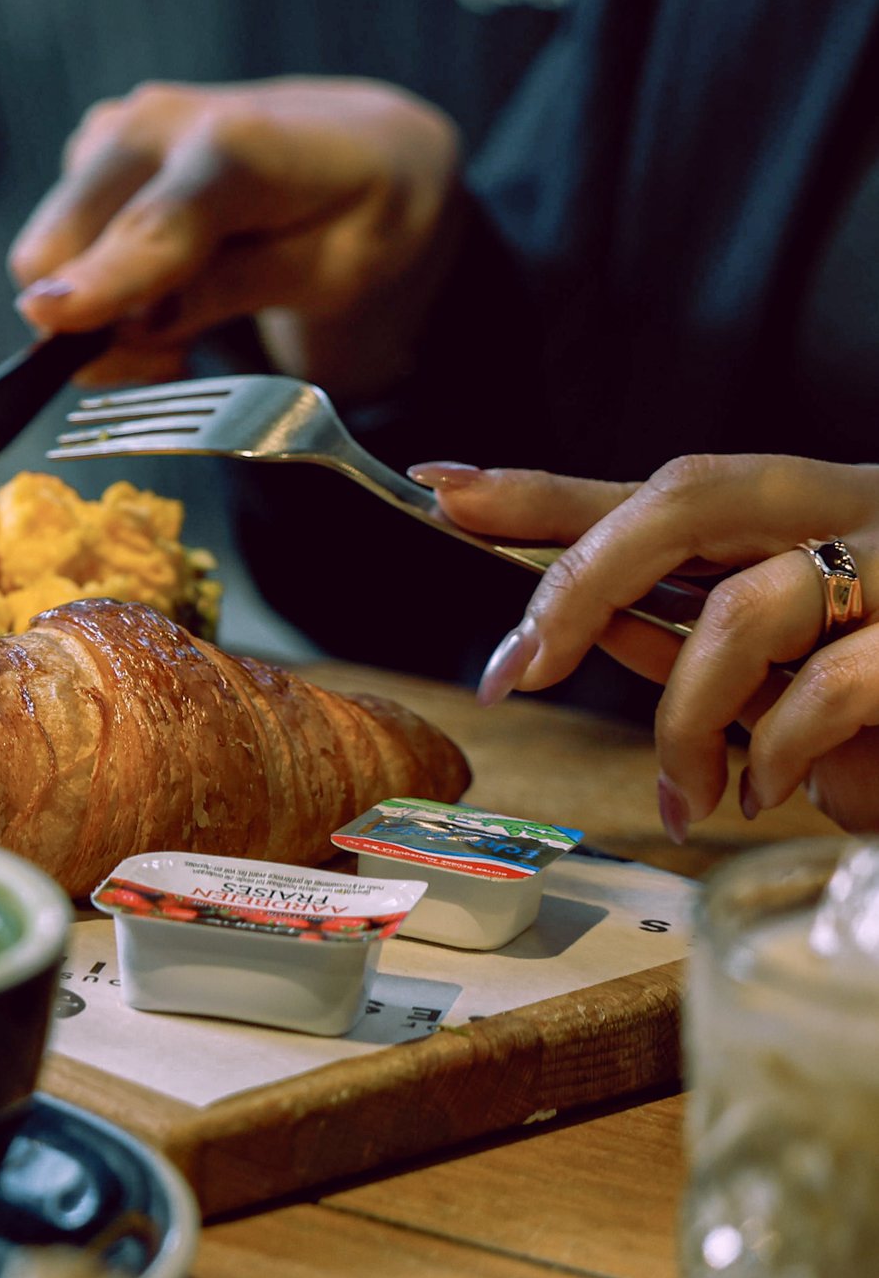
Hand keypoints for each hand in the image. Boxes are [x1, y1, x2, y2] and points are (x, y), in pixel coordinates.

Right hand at [8, 77, 462, 392]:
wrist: (365, 150)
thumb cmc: (359, 216)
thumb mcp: (330, 273)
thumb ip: (233, 289)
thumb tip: (134, 322)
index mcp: (240, 144)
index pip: (159, 223)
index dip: (104, 277)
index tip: (53, 323)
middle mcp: (159, 123)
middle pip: (63, 247)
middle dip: (98, 327)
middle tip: (174, 356)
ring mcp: (115, 132)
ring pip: (46, 259)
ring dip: (96, 317)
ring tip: (177, 322)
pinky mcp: (91, 152)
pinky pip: (55, 251)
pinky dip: (94, 290)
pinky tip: (157, 287)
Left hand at [421, 455, 878, 836]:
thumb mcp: (779, 668)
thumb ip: (685, 635)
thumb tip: (573, 627)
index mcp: (811, 512)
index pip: (657, 486)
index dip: (543, 489)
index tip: (440, 489)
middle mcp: (859, 511)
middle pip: (690, 496)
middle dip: (579, 581)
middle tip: (515, 670)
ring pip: (745, 610)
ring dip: (684, 717)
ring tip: (687, 790)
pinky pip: (834, 686)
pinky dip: (777, 751)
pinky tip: (765, 792)